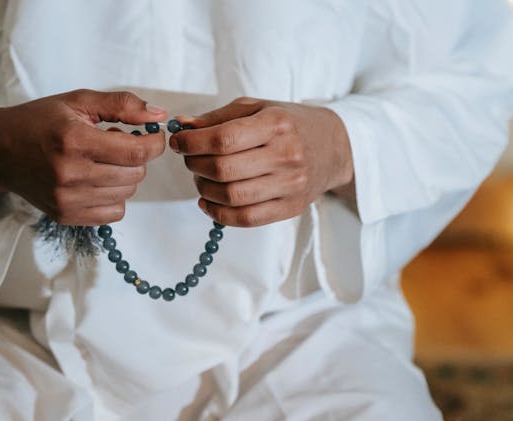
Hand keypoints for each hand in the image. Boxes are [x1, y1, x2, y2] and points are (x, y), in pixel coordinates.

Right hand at [0, 90, 166, 224]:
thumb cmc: (40, 121)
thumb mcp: (79, 101)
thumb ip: (122, 105)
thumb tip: (159, 115)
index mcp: (74, 141)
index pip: (136, 153)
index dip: (154, 144)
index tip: (153, 136)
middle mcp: (70, 174)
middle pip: (135, 174)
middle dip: (136, 157)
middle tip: (116, 144)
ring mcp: (67, 199)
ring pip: (126, 194)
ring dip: (124, 176)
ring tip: (101, 160)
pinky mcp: (65, 215)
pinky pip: (113, 213)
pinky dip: (114, 197)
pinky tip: (97, 180)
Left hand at [169, 97, 354, 226]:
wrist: (334, 147)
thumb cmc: (289, 124)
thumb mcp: (257, 109)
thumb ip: (218, 118)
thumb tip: (182, 127)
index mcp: (276, 124)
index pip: (223, 139)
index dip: (192, 143)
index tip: (178, 142)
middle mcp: (287, 155)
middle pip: (223, 170)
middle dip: (195, 165)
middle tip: (190, 159)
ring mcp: (291, 185)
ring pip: (231, 197)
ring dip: (204, 190)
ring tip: (201, 178)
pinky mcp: (291, 208)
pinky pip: (246, 219)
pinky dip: (218, 214)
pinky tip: (208, 202)